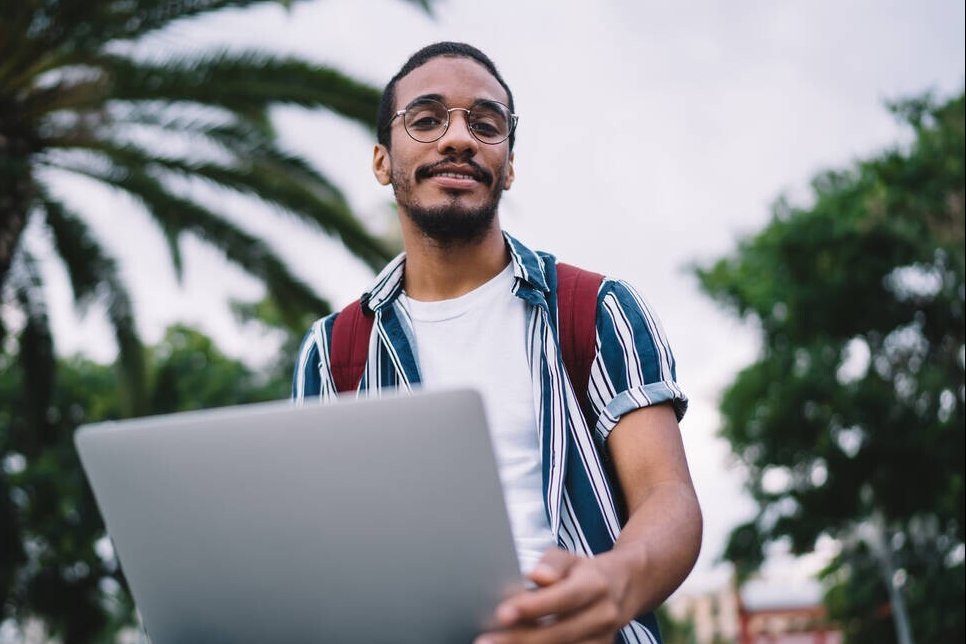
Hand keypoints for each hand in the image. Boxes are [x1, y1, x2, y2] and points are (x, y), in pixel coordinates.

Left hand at [474, 548, 629, 643]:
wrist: (624, 587)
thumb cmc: (586, 572)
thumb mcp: (570, 558)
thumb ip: (552, 564)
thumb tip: (537, 576)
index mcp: (594, 585)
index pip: (562, 598)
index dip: (533, 607)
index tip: (503, 613)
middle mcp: (602, 614)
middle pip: (559, 632)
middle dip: (520, 639)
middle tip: (486, 641)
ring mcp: (602, 638)